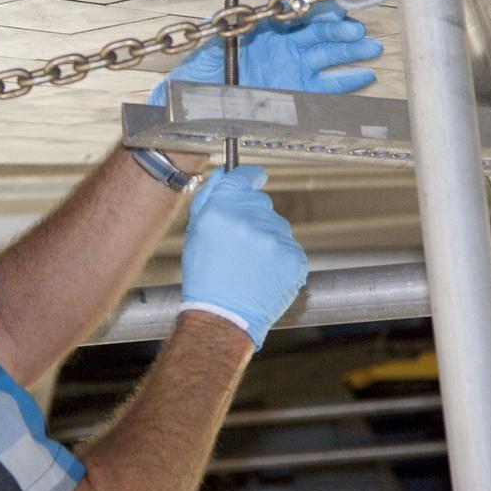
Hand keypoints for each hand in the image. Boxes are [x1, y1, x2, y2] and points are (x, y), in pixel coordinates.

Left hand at [150, 5, 381, 103]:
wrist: (194, 111)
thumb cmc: (197, 78)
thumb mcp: (207, 50)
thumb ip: (223, 34)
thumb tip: (225, 14)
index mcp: (263, 33)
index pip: (297, 18)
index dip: (318, 13)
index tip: (335, 10)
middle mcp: (281, 49)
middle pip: (318, 35)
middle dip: (339, 32)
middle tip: (357, 32)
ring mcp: (291, 71)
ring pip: (327, 58)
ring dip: (350, 53)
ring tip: (371, 48)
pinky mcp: (296, 95)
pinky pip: (325, 87)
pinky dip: (346, 81)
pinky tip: (364, 75)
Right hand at [179, 166, 307, 349]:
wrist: (224, 316)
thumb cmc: (205, 276)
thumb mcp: (196, 231)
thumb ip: (209, 197)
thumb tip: (224, 175)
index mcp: (222, 210)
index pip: (244, 176)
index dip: (249, 177)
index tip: (253, 179)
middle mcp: (251, 220)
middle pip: (260, 202)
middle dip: (251, 215)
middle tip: (238, 242)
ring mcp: (276, 239)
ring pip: (276, 225)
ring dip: (265, 237)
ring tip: (249, 263)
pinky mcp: (294, 257)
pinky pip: (288, 246)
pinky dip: (278, 256)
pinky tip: (263, 272)